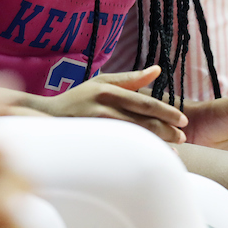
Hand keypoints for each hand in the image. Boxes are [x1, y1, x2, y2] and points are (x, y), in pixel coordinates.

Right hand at [30, 66, 188, 143]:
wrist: (43, 117)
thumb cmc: (77, 99)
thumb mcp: (101, 83)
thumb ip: (130, 79)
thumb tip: (157, 70)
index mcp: (108, 90)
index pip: (144, 103)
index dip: (167, 112)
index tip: (184, 120)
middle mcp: (102, 106)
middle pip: (141, 121)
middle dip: (166, 130)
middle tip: (183, 137)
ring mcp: (94, 125)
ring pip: (132, 136)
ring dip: (155, 143)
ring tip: (173, 150)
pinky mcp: (88, 140)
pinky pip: (118, 148)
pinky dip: (136, 152)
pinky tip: (149, 157)